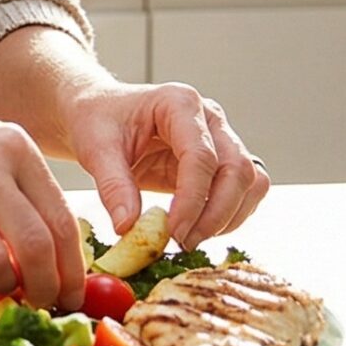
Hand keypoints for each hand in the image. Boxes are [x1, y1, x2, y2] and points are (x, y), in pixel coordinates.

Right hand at [0, 80, 90, 311]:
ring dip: (3, 288)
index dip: (71, 269)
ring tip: (1, 288)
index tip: (72, 295)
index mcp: (16, 147)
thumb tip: (56, 262)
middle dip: (44, 287)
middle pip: (34, 245)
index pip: (61, 220)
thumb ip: (24, 194)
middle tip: (41, 303)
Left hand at [55, 79, 269, 250]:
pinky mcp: (221, 160)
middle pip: (237, 169)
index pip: (201, 156)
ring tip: (190, 239)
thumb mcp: (95, 149)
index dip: (192, 199)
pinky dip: (230, 215)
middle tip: (183, 243)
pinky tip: (199, 230)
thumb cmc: (97, 120)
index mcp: (179, 103)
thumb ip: (113, 186)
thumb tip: (128, 227)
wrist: (99, 113)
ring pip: (250, 181)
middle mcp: (209, 117)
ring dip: (228, 217)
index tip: (173, 232)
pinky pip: (244, 191)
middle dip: (215, 214)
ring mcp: (220, 137)